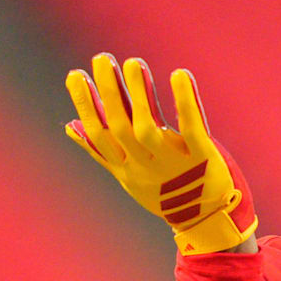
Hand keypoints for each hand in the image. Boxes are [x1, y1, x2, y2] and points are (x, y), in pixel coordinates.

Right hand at [64, 53, 256, 253]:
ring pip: (150, 127)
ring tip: (133, 63)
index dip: (86, 105)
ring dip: (140, 94)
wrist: (210, 221)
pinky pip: (192, 128)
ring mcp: (174, 162)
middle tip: (103, 58)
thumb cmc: (167, 194)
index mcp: (127, 168)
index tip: (76, 75)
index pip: (100, 135)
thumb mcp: (129, 177)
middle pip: (121, 126)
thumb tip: (70, 125)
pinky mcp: (203, 157)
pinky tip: (180, 74)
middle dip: (110, 92)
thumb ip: (102, 151)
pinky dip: (186, 101)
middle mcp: (146, 165)